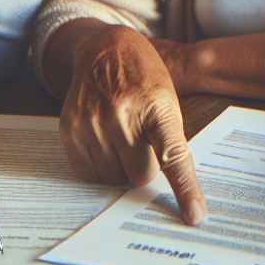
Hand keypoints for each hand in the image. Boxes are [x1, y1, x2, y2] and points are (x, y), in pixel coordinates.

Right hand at [59, 23, 207, 224]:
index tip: (194, 214)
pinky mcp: (70, 128)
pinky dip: (98, 167)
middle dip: (145, 168)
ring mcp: (93, 122)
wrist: (106, 49)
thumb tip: (174, 188)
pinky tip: (103, 143)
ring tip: (122, 138)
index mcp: (157, 108)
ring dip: (120, 167)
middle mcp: (122, 115)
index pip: (173, 156)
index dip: (185, 188)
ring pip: (113, 178)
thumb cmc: (144, 78)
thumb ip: (170, 141)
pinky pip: (87, 172)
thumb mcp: (168, 102)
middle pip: (139, 176)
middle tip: (143, 144)